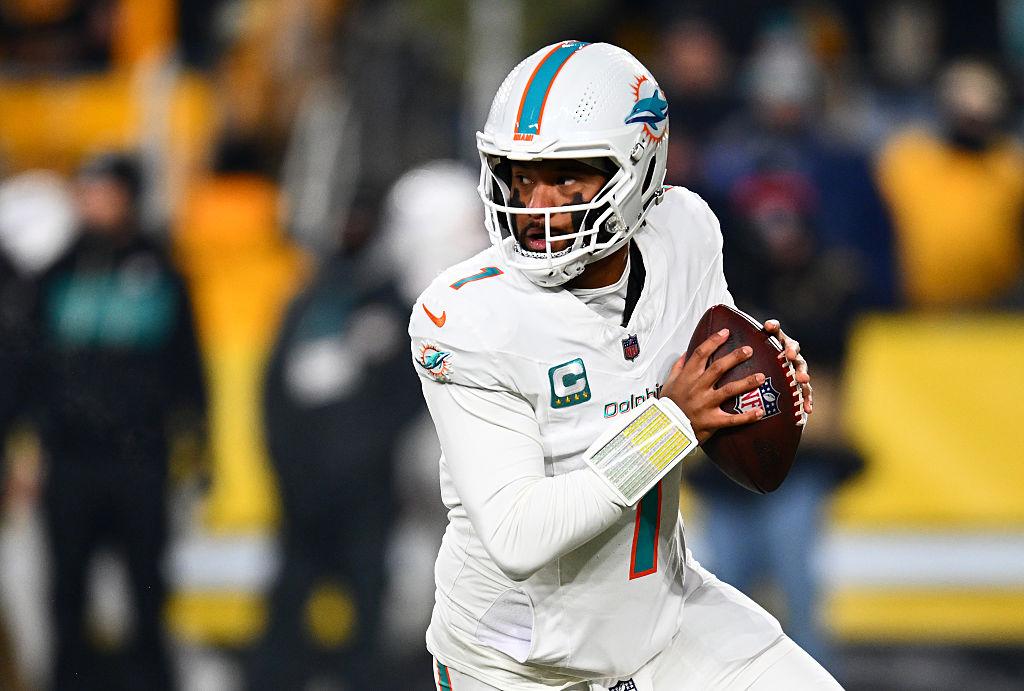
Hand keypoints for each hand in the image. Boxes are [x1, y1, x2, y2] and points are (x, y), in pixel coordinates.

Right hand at [660, 328, 765, 443]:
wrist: (666, 429)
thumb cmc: (668, 405)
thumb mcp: (668, 383)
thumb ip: (678, 368)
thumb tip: (685, 353)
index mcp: (687, 377)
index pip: (700, 354)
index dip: (713, 341)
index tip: (725, 332)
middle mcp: (697, 388)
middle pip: (718, 368)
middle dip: (734, 357)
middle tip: (749, 350)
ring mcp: (705, 404)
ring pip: (728, 390)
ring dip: (746, 383)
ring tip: (760, 376)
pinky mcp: (712, 421)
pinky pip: (732, 419)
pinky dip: (747, 416)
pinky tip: (760, 412)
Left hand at [763, 319, 811, 414]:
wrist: (764, 365)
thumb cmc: (757, 354)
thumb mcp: (754, 345)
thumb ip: (754, 338)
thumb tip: (746, 318)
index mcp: (780, 343)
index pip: (780, 336)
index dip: (774, 329)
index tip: (768, 328)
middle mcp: (792, 356)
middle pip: (796, 356)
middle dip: (791, 352)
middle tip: (791, 356)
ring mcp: (796, 370)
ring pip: (802, 373)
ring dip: (802, 376)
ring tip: (802, 380)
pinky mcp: (798, 386)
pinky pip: (804, 393)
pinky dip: (807, 400)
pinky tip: (808, 409)